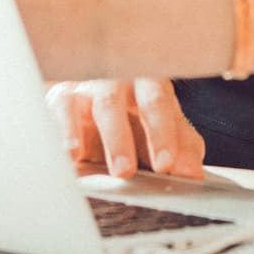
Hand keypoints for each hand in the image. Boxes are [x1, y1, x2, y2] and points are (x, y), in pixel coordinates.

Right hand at [48, 77, 204, 179]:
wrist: (99, 90)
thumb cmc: (138, 109)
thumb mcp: (164, 125)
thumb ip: (181, 147)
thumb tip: (193, 174)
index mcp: (148, 82)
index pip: (156, 102)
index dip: (161, 132)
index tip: (166, 163)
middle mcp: (117, 80)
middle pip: (116, 102)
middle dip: (120, 138)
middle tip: (125, 171)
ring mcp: (89, 88)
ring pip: (90, 107)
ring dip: (93, 138)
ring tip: (96, 164)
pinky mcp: (63, 99)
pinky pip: (61, 112)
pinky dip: (63, 133)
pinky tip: (70, 155)